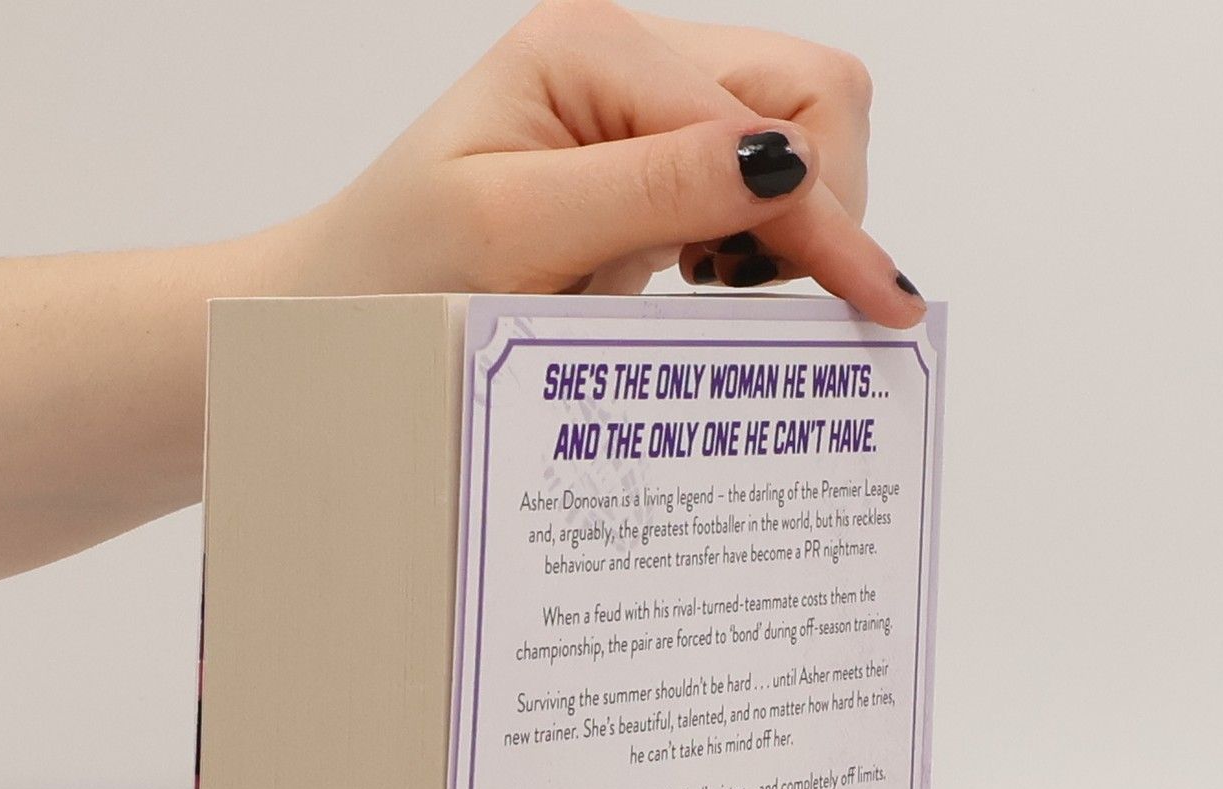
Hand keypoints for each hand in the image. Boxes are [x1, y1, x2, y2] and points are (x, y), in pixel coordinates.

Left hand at [283, 0, 924, 325]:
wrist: (342, 308)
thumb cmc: (398, 273)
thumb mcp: (513, 231)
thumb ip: (650, 189)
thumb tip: (782, 166)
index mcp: (593, 46)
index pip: (768, 113)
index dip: (825, 214)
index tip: (879, 306)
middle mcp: (628, 53)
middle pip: (809, 94)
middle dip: (821, 199)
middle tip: (759, 295)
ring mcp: (642, 102)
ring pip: (798, 132)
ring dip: (794, 218)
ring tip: (720, 285)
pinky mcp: (649, 157)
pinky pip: (756, 177)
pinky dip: (766, 232)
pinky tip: (714, 273)